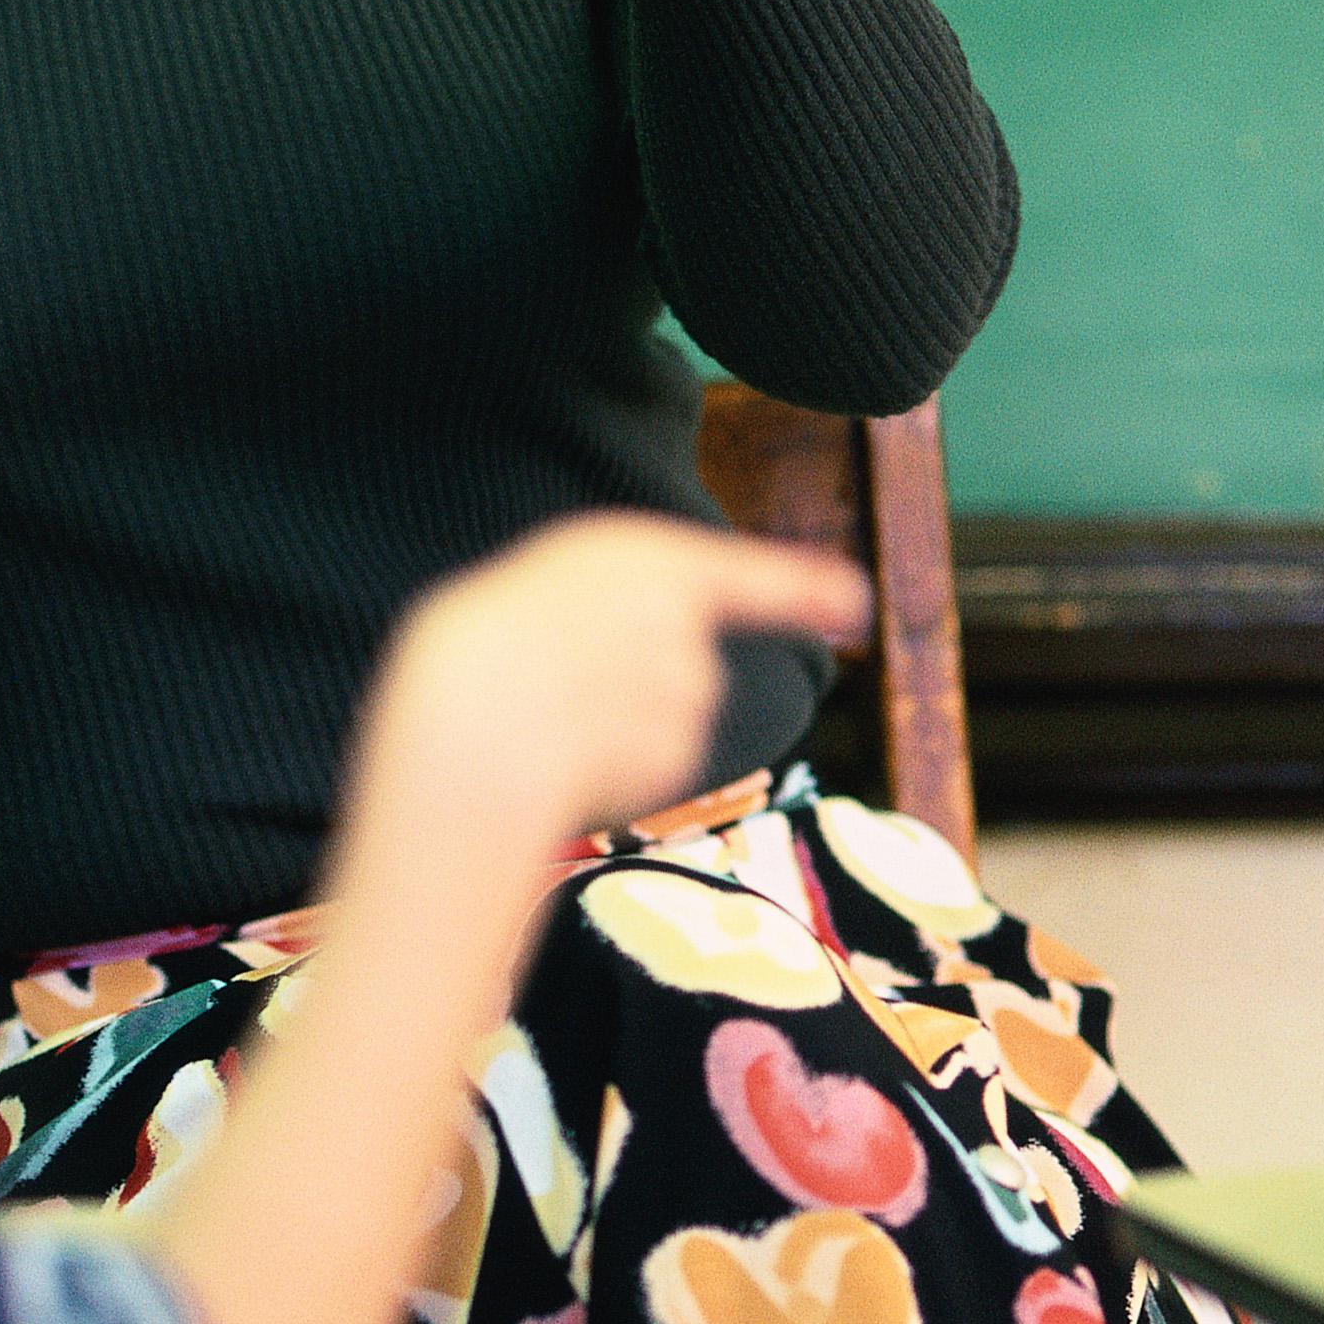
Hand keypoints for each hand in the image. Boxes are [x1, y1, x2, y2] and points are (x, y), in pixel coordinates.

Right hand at [352, 513, 871, 862]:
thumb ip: (597, 614)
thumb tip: (619, 678)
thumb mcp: (530, 593)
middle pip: (683, 658)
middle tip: (549, 685)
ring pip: (668, 717)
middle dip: (636, 680)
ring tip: (542, 724)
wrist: (470, 731)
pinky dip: (617, 770)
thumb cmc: (470, 652)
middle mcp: (686, 617)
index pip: (748, 574)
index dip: (802, 589)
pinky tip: (563, 762)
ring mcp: (689, 690)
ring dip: (619, 726)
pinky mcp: (681, 754)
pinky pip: (653, 766)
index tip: (853, 602)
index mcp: (641, 553)